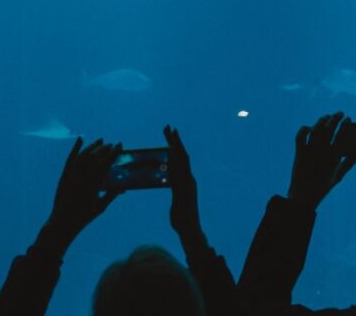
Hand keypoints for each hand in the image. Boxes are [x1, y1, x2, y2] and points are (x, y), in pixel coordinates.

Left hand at [47, 138, 121, 239]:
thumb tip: (123, 187)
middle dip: (105, 148)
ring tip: (100, 141)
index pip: (106, 163)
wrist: (63, 222)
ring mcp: (72, 175)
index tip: (120, 145)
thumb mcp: (101, 206)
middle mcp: (83, 177)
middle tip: (112, 144)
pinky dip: (75, 148)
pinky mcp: (64, 175)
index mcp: (94, 184)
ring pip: (84, 155)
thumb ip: (112, 195)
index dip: (114, 153)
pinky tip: (80, 139)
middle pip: (95, 157)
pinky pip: (70, 158)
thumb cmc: (83, 217)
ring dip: (93, 146)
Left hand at [165, 125, 205, 246]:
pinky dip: (174, 160)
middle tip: (168, 126)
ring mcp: (187, 183)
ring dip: (175, 145)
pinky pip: (178, 171)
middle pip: (182, 155)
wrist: (189, 229)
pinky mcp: (183, 189)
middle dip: (175, 140)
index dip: (175, 145)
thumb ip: (173, 186)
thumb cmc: (181, 218)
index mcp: (186, 180)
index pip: (180, 158)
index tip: (170, 133)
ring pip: (181, 160)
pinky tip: (169, 152)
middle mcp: (189, 178)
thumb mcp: (176, 198)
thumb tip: (167, 178)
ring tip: (169, 133)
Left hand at [287, 112, 355, 209]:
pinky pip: (300, 137)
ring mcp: (310, 151)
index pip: (342, 136)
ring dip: (322, 121)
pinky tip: (309, 127)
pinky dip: (304, 129)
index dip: (345, 125)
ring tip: (327, 116)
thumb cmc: (322, 187)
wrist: (304, 196)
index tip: (348, 119)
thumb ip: (348, 164)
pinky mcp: (299, 153)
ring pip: (316, 130)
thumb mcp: (338, 177)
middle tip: (340, 113)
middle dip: (335, 119)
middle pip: (329, 129)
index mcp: (334, 157)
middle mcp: (322, 152)